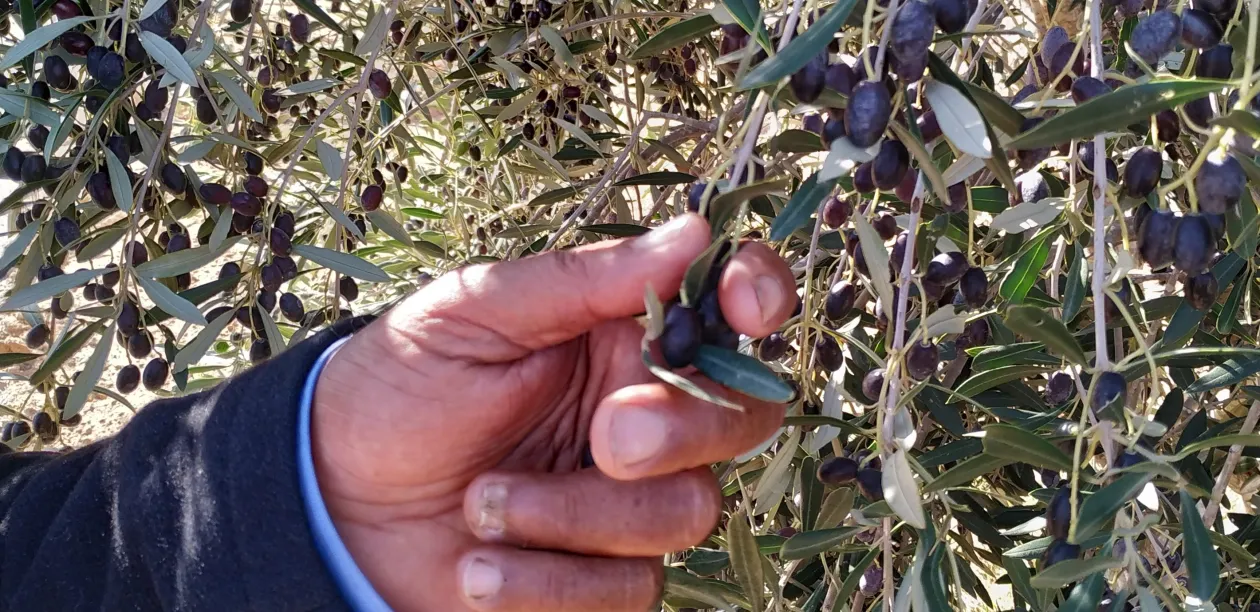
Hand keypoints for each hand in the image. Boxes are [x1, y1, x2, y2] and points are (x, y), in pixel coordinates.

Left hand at [312, 214, 795, 611]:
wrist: (333, 502)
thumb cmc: (400, 387)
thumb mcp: (474, 312)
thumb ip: (580, 281)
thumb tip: (692, 232)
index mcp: (620, 334)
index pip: (727, 306)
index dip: (758, 294)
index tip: (745, 303)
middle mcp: (643, 410)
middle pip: (741, 417)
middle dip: (683, 428)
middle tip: (607, 437)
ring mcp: (628, 499)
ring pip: (686, 511)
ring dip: (576, 516)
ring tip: (480, 505)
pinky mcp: (602, 578)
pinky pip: (627, 589)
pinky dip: (546, 583)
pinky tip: (476, 569)